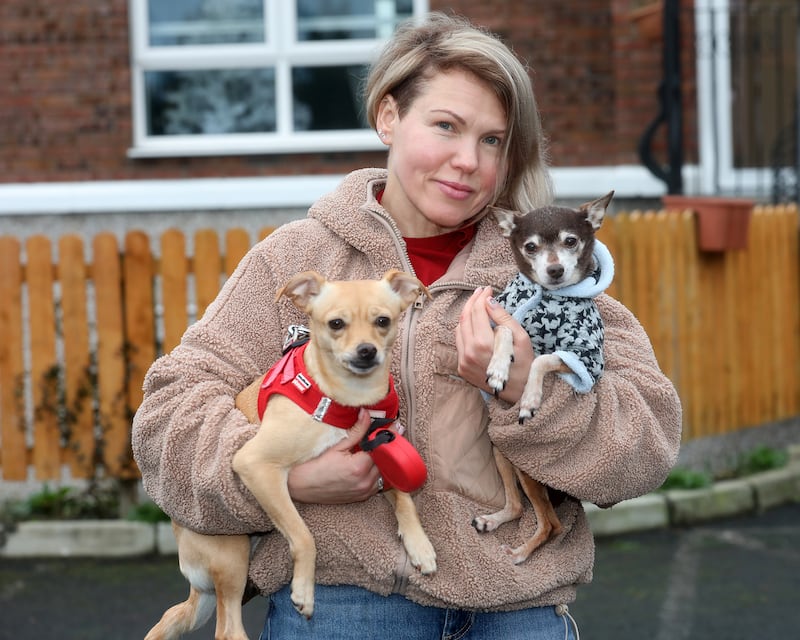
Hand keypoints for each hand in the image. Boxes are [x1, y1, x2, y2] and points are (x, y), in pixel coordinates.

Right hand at [287, 409, 381, 503]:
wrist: (302, 486)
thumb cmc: (316, 466)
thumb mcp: (337, 446)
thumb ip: (357, 430)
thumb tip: (366, 414)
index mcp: (359, 467)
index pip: (382, 448)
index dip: (387, 436)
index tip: (393, 427)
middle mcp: (364, 481)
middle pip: (387, 461)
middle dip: (386, 448)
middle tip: (386, 436)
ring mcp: (364, 491)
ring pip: (384, 473)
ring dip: (383, 461)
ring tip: (378, 449)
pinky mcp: (361, 497)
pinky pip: (378, 484)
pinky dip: (378, 473)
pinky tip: (371, 464)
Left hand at [455, 286, 533, 402]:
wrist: (520, 393)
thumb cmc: (525, 364)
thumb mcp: (520, 338)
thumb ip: (503, 318)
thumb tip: (489, 300)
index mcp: (483, 344)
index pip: (476, 312)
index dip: (481, 297)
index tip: (488, 289)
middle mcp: (468, 352)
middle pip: (464, 318)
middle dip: (472, 302)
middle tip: (481, 292)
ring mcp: (463, 362)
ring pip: (458, 329)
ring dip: (467, 315)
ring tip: (478, 305)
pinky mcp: (462, 368)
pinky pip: (459, 343)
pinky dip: (465, 330)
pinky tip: (475, 325)